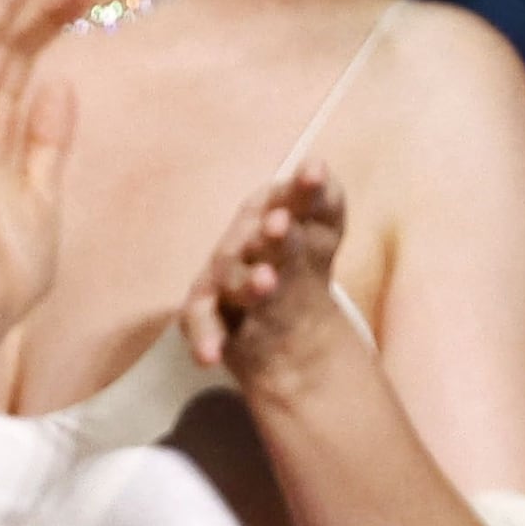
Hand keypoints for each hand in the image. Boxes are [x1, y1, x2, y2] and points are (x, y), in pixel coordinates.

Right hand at [182, 164, 356, 400]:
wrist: (271, 316)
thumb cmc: (296, 260)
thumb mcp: (319, 231)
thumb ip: (324, 201)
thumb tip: (318, 168)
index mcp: (272, 217)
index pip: (289, 200)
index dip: (301, 190)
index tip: (316, 171)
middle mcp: (243, 245)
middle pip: (256, 239)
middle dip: (269, 234)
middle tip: (280, 225)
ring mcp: (222, 280)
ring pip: (232, 280)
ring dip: (247, 282)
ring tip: (265, 282)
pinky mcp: (203, 313)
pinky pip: (201, 324)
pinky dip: (205, 338)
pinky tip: (210, 357)